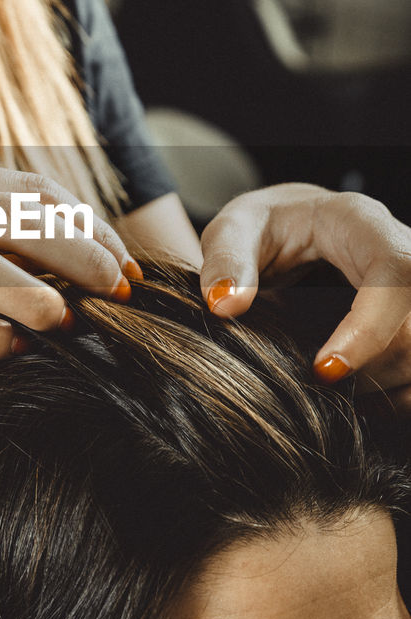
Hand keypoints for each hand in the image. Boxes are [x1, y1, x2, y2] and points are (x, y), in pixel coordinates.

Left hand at [200, 183, 410, 399]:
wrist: (291, 227)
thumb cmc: (264, 227)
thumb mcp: (233, 230)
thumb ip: (226, 261)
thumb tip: (225, 306)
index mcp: (359, 222)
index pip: (395, 270)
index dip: (369, 327)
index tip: (323, 371)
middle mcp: (402, 250)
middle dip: (369, 367)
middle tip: (312, 381)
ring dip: (379, 385)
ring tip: (324, 385)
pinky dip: (394, 397)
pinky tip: (354, 395)